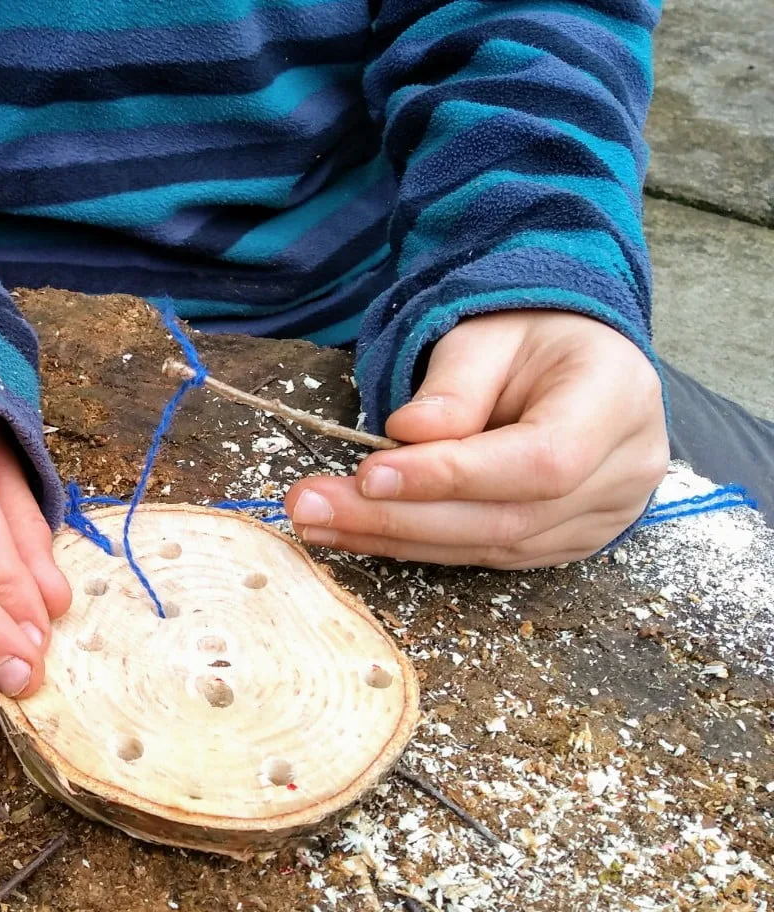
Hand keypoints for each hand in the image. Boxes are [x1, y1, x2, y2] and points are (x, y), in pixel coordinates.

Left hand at [284, 311, 668, 567]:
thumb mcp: (488, 333)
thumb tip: (408, 434)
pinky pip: (489, 555)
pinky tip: (358, 531)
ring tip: (316, 520)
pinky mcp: (569, 541)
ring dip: (394, 538)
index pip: (540, 460)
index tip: (370, 473)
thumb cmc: (529, 335)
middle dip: (399, 518)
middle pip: (508, 517)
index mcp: (617, 399)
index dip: (452, 476)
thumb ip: (454, 384)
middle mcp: (625, 469)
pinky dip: (417, 546)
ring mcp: (605, 515)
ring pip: (492, 545)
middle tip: (310, 506)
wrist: (572, 355)